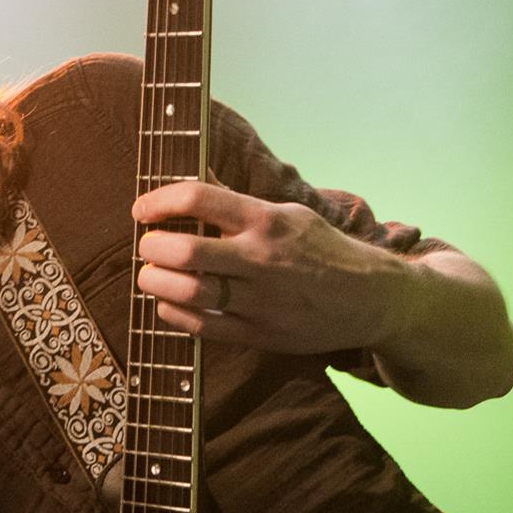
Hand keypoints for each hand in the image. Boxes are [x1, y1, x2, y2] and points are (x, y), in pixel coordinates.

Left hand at [132, 180, 409, 355]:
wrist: (370, 300)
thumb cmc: (323, 251)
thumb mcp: (289, 214)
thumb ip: (237, 201)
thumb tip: (195, 178)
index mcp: (266, 220)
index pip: (200, 197)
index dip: (159, 201)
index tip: (142, 209)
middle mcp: (260, 258)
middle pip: (185, 250)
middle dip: (152, 247)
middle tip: (147, 246)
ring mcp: (259, 300)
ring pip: (188, 291)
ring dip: (155, 281)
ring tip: (150, 274)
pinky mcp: (259, 334)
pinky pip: (201, 326)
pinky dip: (173, 312)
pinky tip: (168, 301)